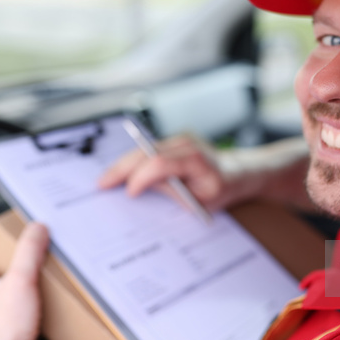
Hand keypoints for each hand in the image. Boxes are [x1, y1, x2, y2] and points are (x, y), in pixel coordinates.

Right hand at [98, 134, 240, 211]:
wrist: (236, 172)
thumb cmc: (222, 189)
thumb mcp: (202, 201)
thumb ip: (174, 192)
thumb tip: (144, 187)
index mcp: (196, 159)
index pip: (160, 163)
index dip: (141, 177)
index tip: (130, 193)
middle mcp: (185, 143)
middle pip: (146, 152)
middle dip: (122, 168)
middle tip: (103, 183)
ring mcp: (178, 139)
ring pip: (143, 149)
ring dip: (123, 164)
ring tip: (106, 179)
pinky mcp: (172, 141)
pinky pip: (147, 149)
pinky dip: (132, 161)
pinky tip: (119, 172)